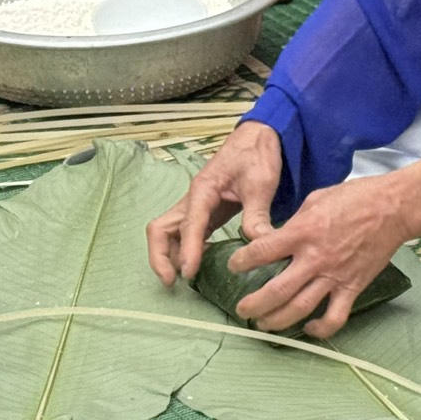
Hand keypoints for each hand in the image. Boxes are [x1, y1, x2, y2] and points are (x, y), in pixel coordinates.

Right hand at [148, 122, 283, 285]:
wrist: (258, 138)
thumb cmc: (256, 155)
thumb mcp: (261, 183)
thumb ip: (257, 214)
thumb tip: (258, 244)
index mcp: (203, 190)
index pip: (189, 224)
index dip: (187, 250)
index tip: (188, 273)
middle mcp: (192, 199)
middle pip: (161, 229)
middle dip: (159, 256)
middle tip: (171, 281)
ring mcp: (195, 206)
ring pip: (168, 232)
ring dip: (168, 255)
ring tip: (180, 280)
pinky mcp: (204, 212)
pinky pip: (184, 234)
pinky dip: (184, 250)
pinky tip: (197, 266)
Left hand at [227, 174, 420, 338]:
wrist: (393, 208)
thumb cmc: (355, 197)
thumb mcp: (315, 200)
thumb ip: (295, 223)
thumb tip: (279, 238)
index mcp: (302, 232)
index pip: (262, 251)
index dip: (242, 261)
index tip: (234, 265)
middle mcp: (315, 258)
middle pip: (276, 290)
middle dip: (254, 304)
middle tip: (241, 309)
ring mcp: (334, 276)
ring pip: (300, 308)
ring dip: (277, 321)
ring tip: (263, 324)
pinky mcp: (353, 287)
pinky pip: (335, 317)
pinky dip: (320, 329)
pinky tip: (308, 328)